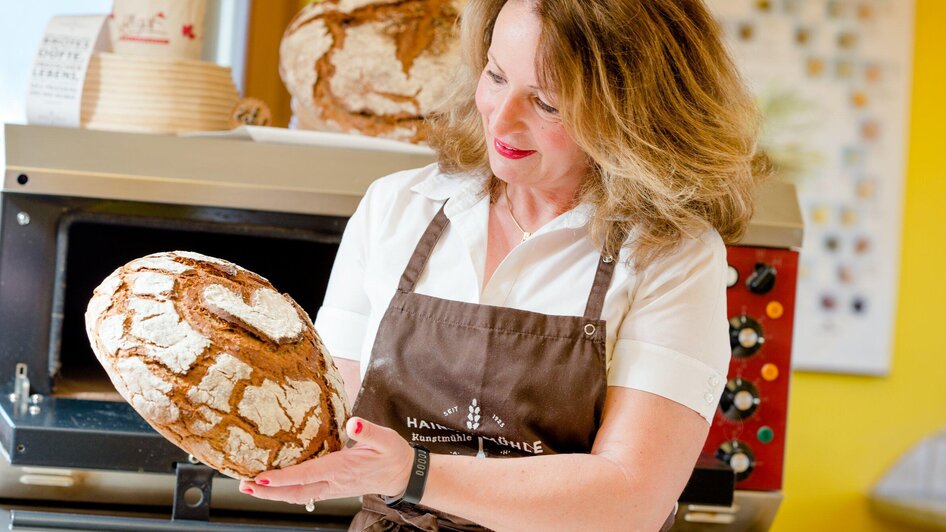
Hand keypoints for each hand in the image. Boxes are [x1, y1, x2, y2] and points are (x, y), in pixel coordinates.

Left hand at [238, 417, 412, 504]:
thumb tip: (353, 423)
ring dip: (273, 494)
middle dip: (268, 491)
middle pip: (295, 492)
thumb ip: (369, 431)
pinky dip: (286, 492)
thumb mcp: (386, 439)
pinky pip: (304, 493)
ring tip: (251, 488)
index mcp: (342, 468)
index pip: (307, 475)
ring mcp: (332, 488)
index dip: (284, 478)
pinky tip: (274, 487)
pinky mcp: (332, 488)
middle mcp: (333, 482)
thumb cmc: (393, 455)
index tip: (262, 478)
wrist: (402, 475)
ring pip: (297, 495)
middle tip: (245, 486)